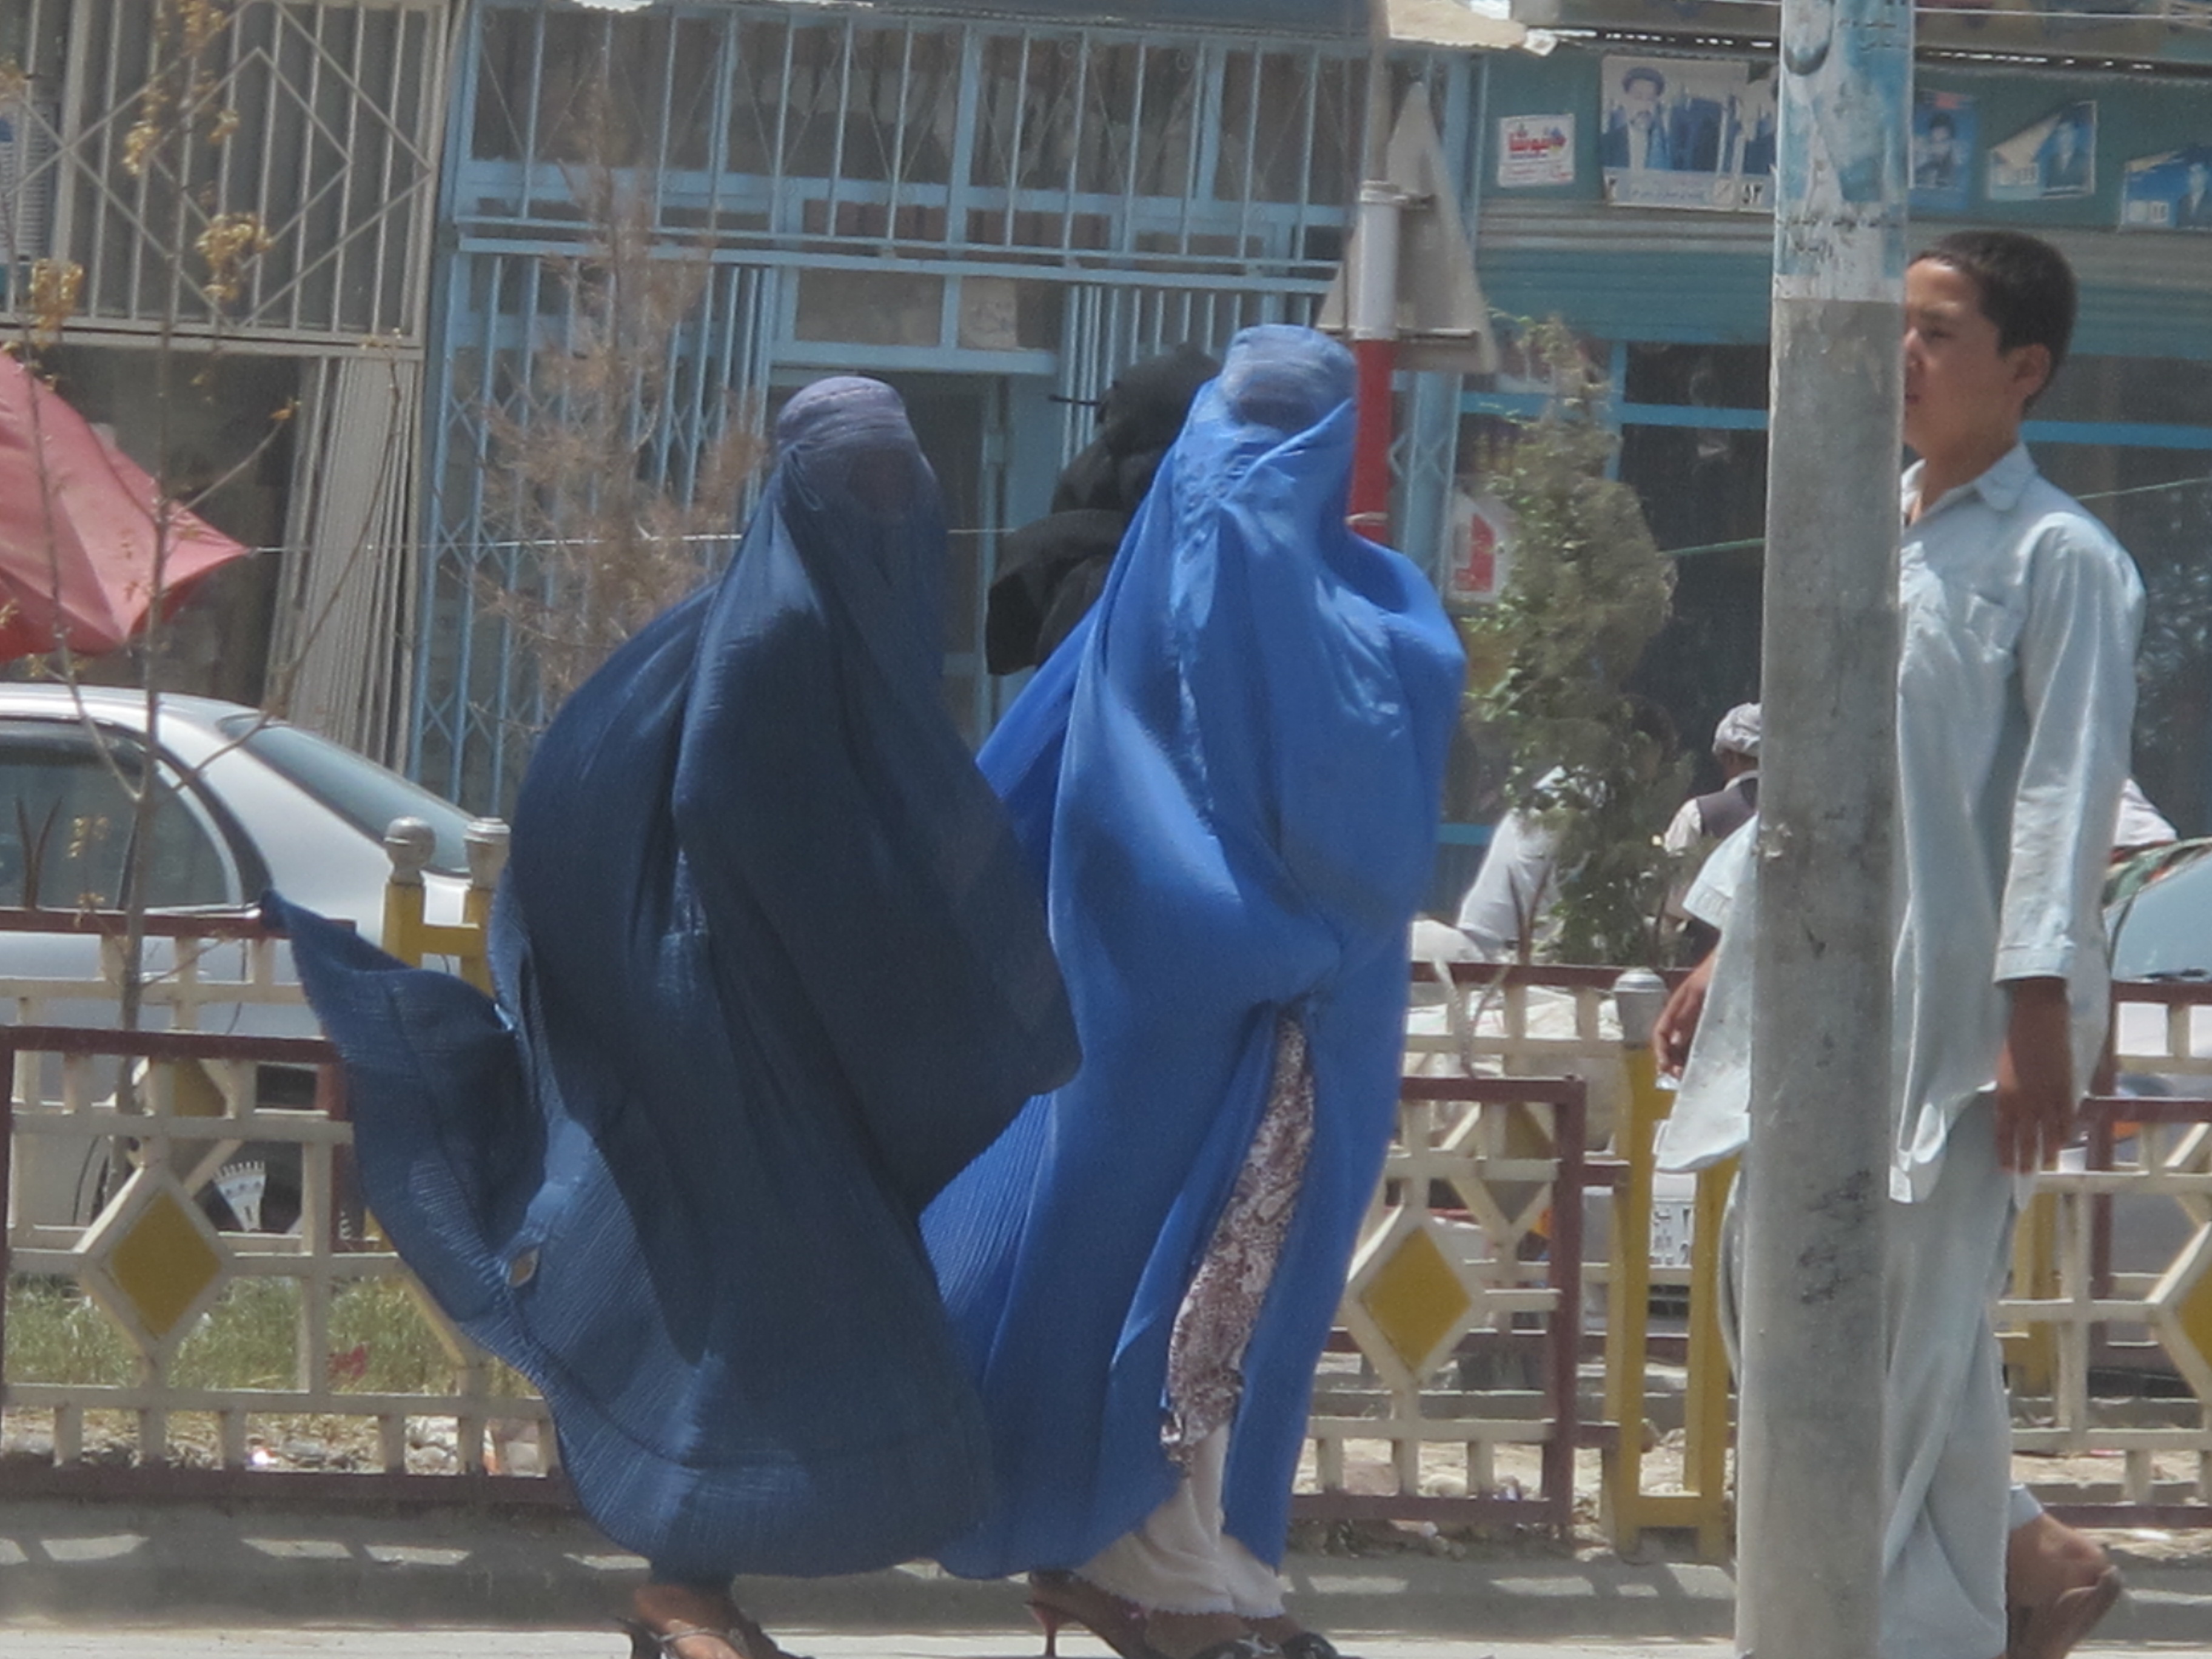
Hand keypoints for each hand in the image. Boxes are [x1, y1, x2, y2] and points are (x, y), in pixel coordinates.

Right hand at [1652, 951, 1716, 1078]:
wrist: (1746, 956)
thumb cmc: (1721, 969)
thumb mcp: (1701, 991)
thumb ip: (1687, 1016)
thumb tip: (1673, 1042)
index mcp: (1678, 1005)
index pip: (1660, 1032)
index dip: (1659, 1050)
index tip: (1665, 1068)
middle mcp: (1688, 1015)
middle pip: (1672, 1043)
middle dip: (1672, 1061)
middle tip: (1681, 1078)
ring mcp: (1704, 1020)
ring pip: (1688, 1046)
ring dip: (1687, 1062)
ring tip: (1693, 1077)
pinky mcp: (1721, 1024)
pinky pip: (1706, 1044)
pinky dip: (1703, 1057)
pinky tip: (1710, 1066)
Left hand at [1995, 977, 2073, 1172]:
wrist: (2038, 1014)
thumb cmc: (2014, 1037)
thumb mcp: (2002, 1068)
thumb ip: (2007, 1092)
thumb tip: (2010, 1111)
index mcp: (2003, 1094)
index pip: (2003, 1133)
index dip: (2005, 1152)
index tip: (2005, 1169)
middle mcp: (2025, 1100)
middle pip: (2026, 1138)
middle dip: (2026, 1159)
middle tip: (2026, 1176)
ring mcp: (2048, 1095)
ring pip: (2050, 1131)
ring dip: (2049, 1148)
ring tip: (2048, 1161)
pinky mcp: (2067, 1086)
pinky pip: (2068, 1116)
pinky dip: (2067, 1129)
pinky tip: (2066, 1139)